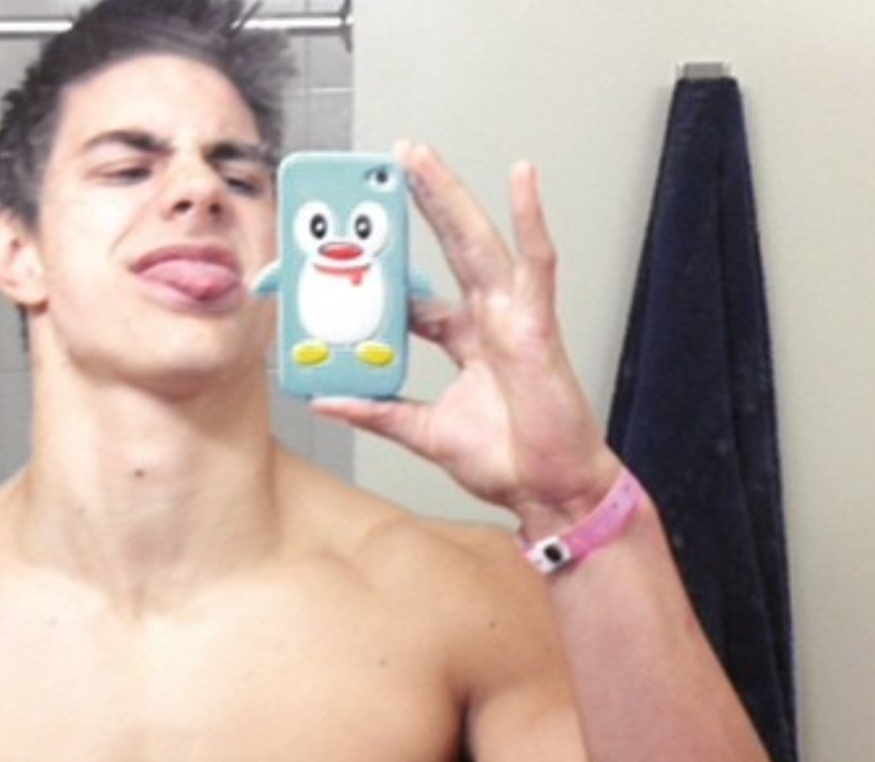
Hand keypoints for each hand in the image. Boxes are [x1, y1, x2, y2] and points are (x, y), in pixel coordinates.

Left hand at [313, 143, 618, 533]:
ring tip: (422, 158)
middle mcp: (488, 320)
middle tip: (394, 161)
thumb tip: (325, 400)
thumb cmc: (506, 461)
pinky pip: (536, 263)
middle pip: (449, 249)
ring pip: (479, 242)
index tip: (345, 255)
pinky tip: (523, 179)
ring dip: (451, 197)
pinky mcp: (538, 326)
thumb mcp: (423, 433)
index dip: (386, 274)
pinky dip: (531, 220)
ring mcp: (515, 318)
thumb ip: (377, 412)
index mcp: (465, 341)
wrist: (549, 490)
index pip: (418, 296)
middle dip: (422, 203)